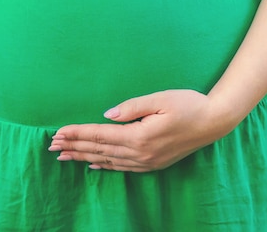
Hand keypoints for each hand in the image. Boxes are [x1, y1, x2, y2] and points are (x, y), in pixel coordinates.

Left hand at [49, 90, 235, 171]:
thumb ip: (132, 107)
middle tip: (52, 146)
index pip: (101, 134)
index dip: (78, 133)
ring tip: (65, 157)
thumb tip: (107, 115)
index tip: (58, 133)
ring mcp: (148, 161)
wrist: (215, 121)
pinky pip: (123, 168)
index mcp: (140, 135)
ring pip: (108, 161)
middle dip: (75, 147)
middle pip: (100, 150)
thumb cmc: (190, 104)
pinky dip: (105, 166)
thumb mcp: (161, 99)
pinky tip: (94, 165)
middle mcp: (141, 153)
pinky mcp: (154, 164)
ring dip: (85, 158)